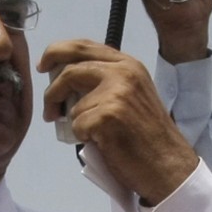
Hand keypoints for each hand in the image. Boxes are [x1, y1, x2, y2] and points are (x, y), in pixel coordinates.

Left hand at [37, 39, 200, 205]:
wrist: (168, 164)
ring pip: (72, 103)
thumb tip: (65, 82)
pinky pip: (76, 125)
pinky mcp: (108, 115)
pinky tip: (102, 143)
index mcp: (127, 64)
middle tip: (49, 109)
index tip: (43, 66)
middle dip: (52, 89)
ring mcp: (116, 92)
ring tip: (90, 135)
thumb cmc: (147, 136)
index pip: (83, 46)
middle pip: (69, 68)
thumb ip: (105, 81)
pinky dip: (82, 138)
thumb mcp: (131, 95)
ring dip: (74, 122)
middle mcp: (123, 72)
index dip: (57, 53)